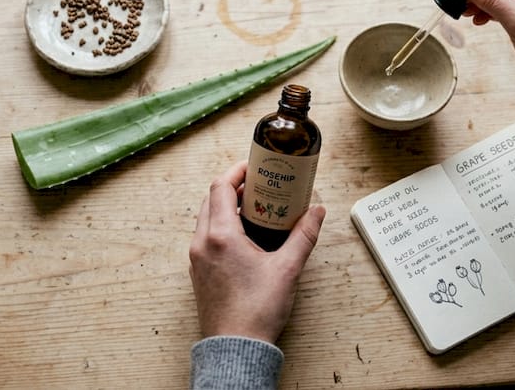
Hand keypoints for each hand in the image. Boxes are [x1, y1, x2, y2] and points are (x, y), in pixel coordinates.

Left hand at [189, 160, 325, 342]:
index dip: (237, 172)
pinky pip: (206, 238)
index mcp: (220, 236)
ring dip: (225, 208)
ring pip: (206, 219)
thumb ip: (303, 235)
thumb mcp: (287, 269)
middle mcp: (202, 244)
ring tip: (254, 209)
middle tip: (258, 186)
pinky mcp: (198, 273)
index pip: (220, 187)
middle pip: (211, 199)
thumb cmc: (257, 311)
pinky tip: (244, 237)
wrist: (235, 348)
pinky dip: (221, 227)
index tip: (254, 166)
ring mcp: (197, 259)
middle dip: (233, 188)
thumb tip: (317, 211)